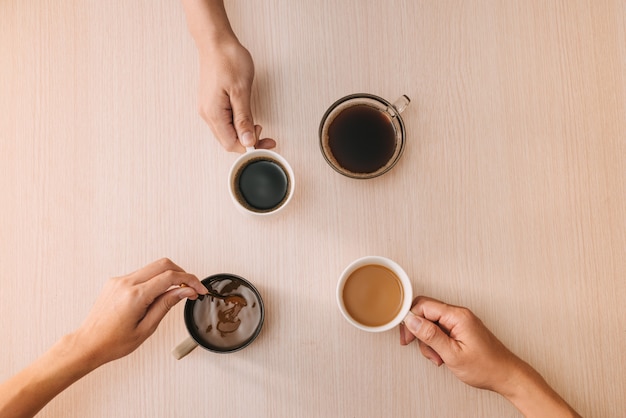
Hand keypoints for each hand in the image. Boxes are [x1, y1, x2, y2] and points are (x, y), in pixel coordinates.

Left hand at [74, 258, 207, 366]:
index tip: (199, 289)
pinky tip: (159, 294)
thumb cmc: (113, 342)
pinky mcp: (116, 282)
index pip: (170, 277)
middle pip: (163, 264)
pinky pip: (142, 274)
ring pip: (152, 267)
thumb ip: (166, 305)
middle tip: (191, 289)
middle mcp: (126, 283)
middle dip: (182, 274)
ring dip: (169, 276)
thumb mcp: (146, 328)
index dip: (190, 281)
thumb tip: (184, 292)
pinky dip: (155, 279)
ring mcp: (119, 280)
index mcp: (135, 296)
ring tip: (176, 294)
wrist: (87, 344)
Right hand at [197, 37, 275, 152]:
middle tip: (266, 135)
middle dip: (248, 142)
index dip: (250, 147)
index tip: (266, 143)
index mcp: (213, 113)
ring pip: (227, 133)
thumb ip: (244, 118)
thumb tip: (247, 140)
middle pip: (228, 141)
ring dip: (243, 133)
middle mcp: (208, 114)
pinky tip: (247, 119)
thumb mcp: (241, 91)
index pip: (231, 144)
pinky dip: (237, 125)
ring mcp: (208, 109)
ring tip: (257, 125)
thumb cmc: (227, 60)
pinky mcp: (212, 103)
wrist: (215, 41)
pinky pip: (225, 122)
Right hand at [400, 296, 580, 416]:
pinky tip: (442, 355)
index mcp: (457, 316)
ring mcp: (460, 322)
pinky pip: (441, 330)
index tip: (407, 334)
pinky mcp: (461, 329)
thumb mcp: (452, 354)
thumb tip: (412, 320)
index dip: (411, 319)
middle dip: (419, 332)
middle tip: (415, 345)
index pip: (424, 306)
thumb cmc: (486, 367)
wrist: (506, 375)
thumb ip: (430, 335)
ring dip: (428, 341)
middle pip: (426, 313)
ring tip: (437, 357)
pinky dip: (437, 343)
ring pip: (432, 324)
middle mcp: (459, 315)